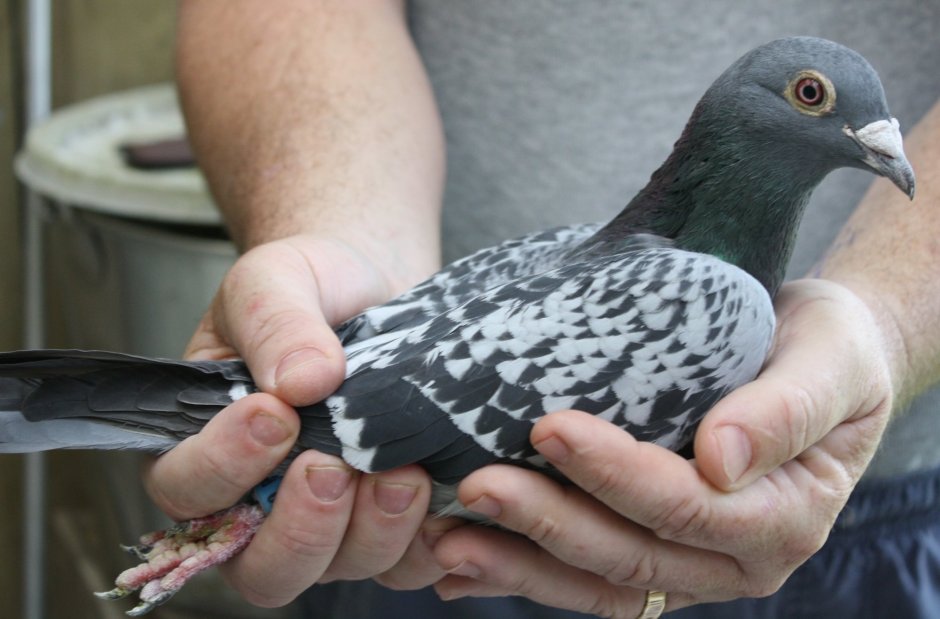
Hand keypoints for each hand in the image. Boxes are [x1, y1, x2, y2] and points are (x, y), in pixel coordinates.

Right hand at [142, 235, 435, 605]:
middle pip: (261, 568)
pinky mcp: (389, 519)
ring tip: (403, 472)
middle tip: (332, 466)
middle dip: (300, 529)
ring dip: (371, 532)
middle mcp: (261, 501)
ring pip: (336, 571)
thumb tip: (300, 382)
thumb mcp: (277, 281)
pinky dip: (425, 542)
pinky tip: (439, 491)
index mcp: (209, 444)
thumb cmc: (311, 283)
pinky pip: (405, 565)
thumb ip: (275, 324)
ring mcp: (330, 520)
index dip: (222, 467)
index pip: (186, 489)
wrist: (377, 281)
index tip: (272, 414)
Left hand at [429, 278, 896, 615]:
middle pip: (629, 553)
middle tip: (475, 485)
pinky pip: (589, 579)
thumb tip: (720, 458)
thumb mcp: (830, 362)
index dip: (615, 473)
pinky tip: (466, 565)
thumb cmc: (827, 351)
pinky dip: (527, 575)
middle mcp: (736, 558)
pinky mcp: (656, 556)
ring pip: (598, 582)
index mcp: (783, 518)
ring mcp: (692, 566)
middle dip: (547, 521)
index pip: (686, 505)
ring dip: (520, 565)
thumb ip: (786, 410)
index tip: (548, 428)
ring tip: (448, 540)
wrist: (819, 360)